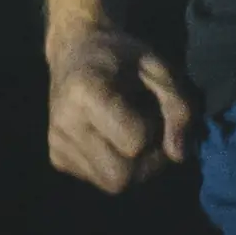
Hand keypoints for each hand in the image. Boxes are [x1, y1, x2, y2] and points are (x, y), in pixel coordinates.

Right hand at [45, 20, 202, 192]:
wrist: (76, 50)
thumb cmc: (123, 56)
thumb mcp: (161, 69)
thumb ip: (179, 108)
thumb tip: (179, 156)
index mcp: (87, 91)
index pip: (135, 142)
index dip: (153, 130)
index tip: (149, 109)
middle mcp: (65, 122)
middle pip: (120, 177)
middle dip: (146, 164)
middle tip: (151, 136)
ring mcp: (57, 143)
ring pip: (110, 184)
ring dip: (132, 167)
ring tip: (131, 136)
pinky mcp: (56, 157)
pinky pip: (97, 180)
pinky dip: (113, 165)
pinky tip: (111, 139)